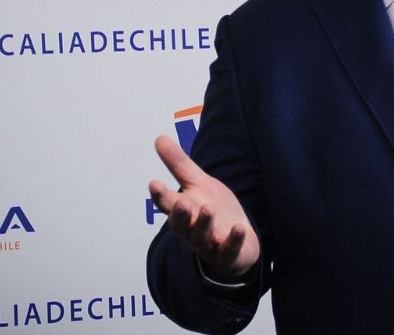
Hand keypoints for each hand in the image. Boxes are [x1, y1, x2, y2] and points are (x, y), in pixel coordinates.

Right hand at [149, 135, 260, 279]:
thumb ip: (179, 165)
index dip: (160, 195)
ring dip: (203, 224)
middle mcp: (191, 229)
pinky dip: (233, 239)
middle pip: (181, 224)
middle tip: (181, 202)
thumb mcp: (198, 184)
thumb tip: (159, 138)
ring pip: (201, 237)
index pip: (167, 204)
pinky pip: (228, 249)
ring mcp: (209, 243)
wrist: (238, 241)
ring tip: (207, 209)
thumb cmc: (214, 210)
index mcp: (182, 211)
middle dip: (179, 214)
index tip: (154, 183)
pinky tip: (239, 228)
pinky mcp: (227, 254)